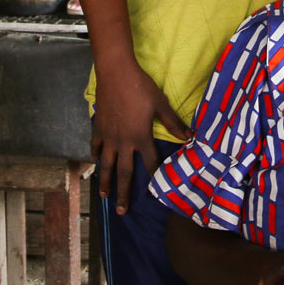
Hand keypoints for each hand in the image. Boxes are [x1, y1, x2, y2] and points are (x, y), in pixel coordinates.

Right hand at [91, 67, 190, 213]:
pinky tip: (94, 162)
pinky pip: (95, 146)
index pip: (150, 163)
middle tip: (122, 211)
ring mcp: (108, 136)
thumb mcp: (160, 104)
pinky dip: (94, 155)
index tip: (155, 193)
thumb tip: (189, 137)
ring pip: (106, 164)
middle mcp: (123, 142)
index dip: (154, 177)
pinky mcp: (98, 127)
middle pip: (123, 173)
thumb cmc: (141, 87)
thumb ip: (173, 122)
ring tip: (104, 196)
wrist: (115, 73)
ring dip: (105, 181)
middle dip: (123, 193)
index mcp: (140, 137)